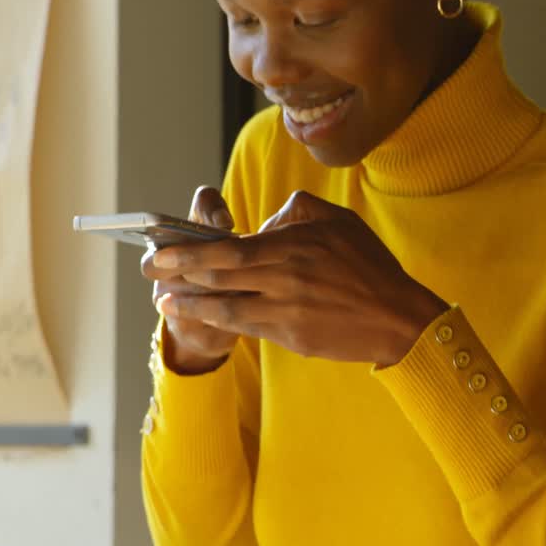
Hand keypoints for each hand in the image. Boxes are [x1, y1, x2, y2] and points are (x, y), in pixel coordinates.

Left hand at [147, 191, 448, 365]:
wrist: (397, 318)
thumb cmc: (370, 266)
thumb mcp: (340, 220)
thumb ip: (297, 209)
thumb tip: (265, 220)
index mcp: (294, 245)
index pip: (229, 248)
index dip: (190, 250)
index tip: (161, 246)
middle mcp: (285, 278)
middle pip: (218, 276)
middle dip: (176, 272)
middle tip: (148, 269)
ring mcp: (287, 311)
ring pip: (225, 305)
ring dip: (189, 302)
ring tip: (164, 299)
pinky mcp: (291, 336)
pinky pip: (246, 326)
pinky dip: (217, 320)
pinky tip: (200, 314)